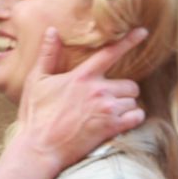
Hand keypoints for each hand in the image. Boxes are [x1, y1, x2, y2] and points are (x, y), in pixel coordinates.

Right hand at [13, 26, 147, 170]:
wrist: (39, 147)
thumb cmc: (35, 114)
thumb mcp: (36, 81)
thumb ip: (47, 55)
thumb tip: (52, 31)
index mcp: (81, 76)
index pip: (109, 53)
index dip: (128, 41)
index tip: (142, 31)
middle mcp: (98, 90)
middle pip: (130, 83)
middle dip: (122, 90)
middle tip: (109, 98)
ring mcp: (107, 109)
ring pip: (133, 100)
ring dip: (126, 105)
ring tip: (108, 112)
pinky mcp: (112, 127)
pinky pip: (137, 116)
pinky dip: (133, 118)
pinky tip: (120, 121)